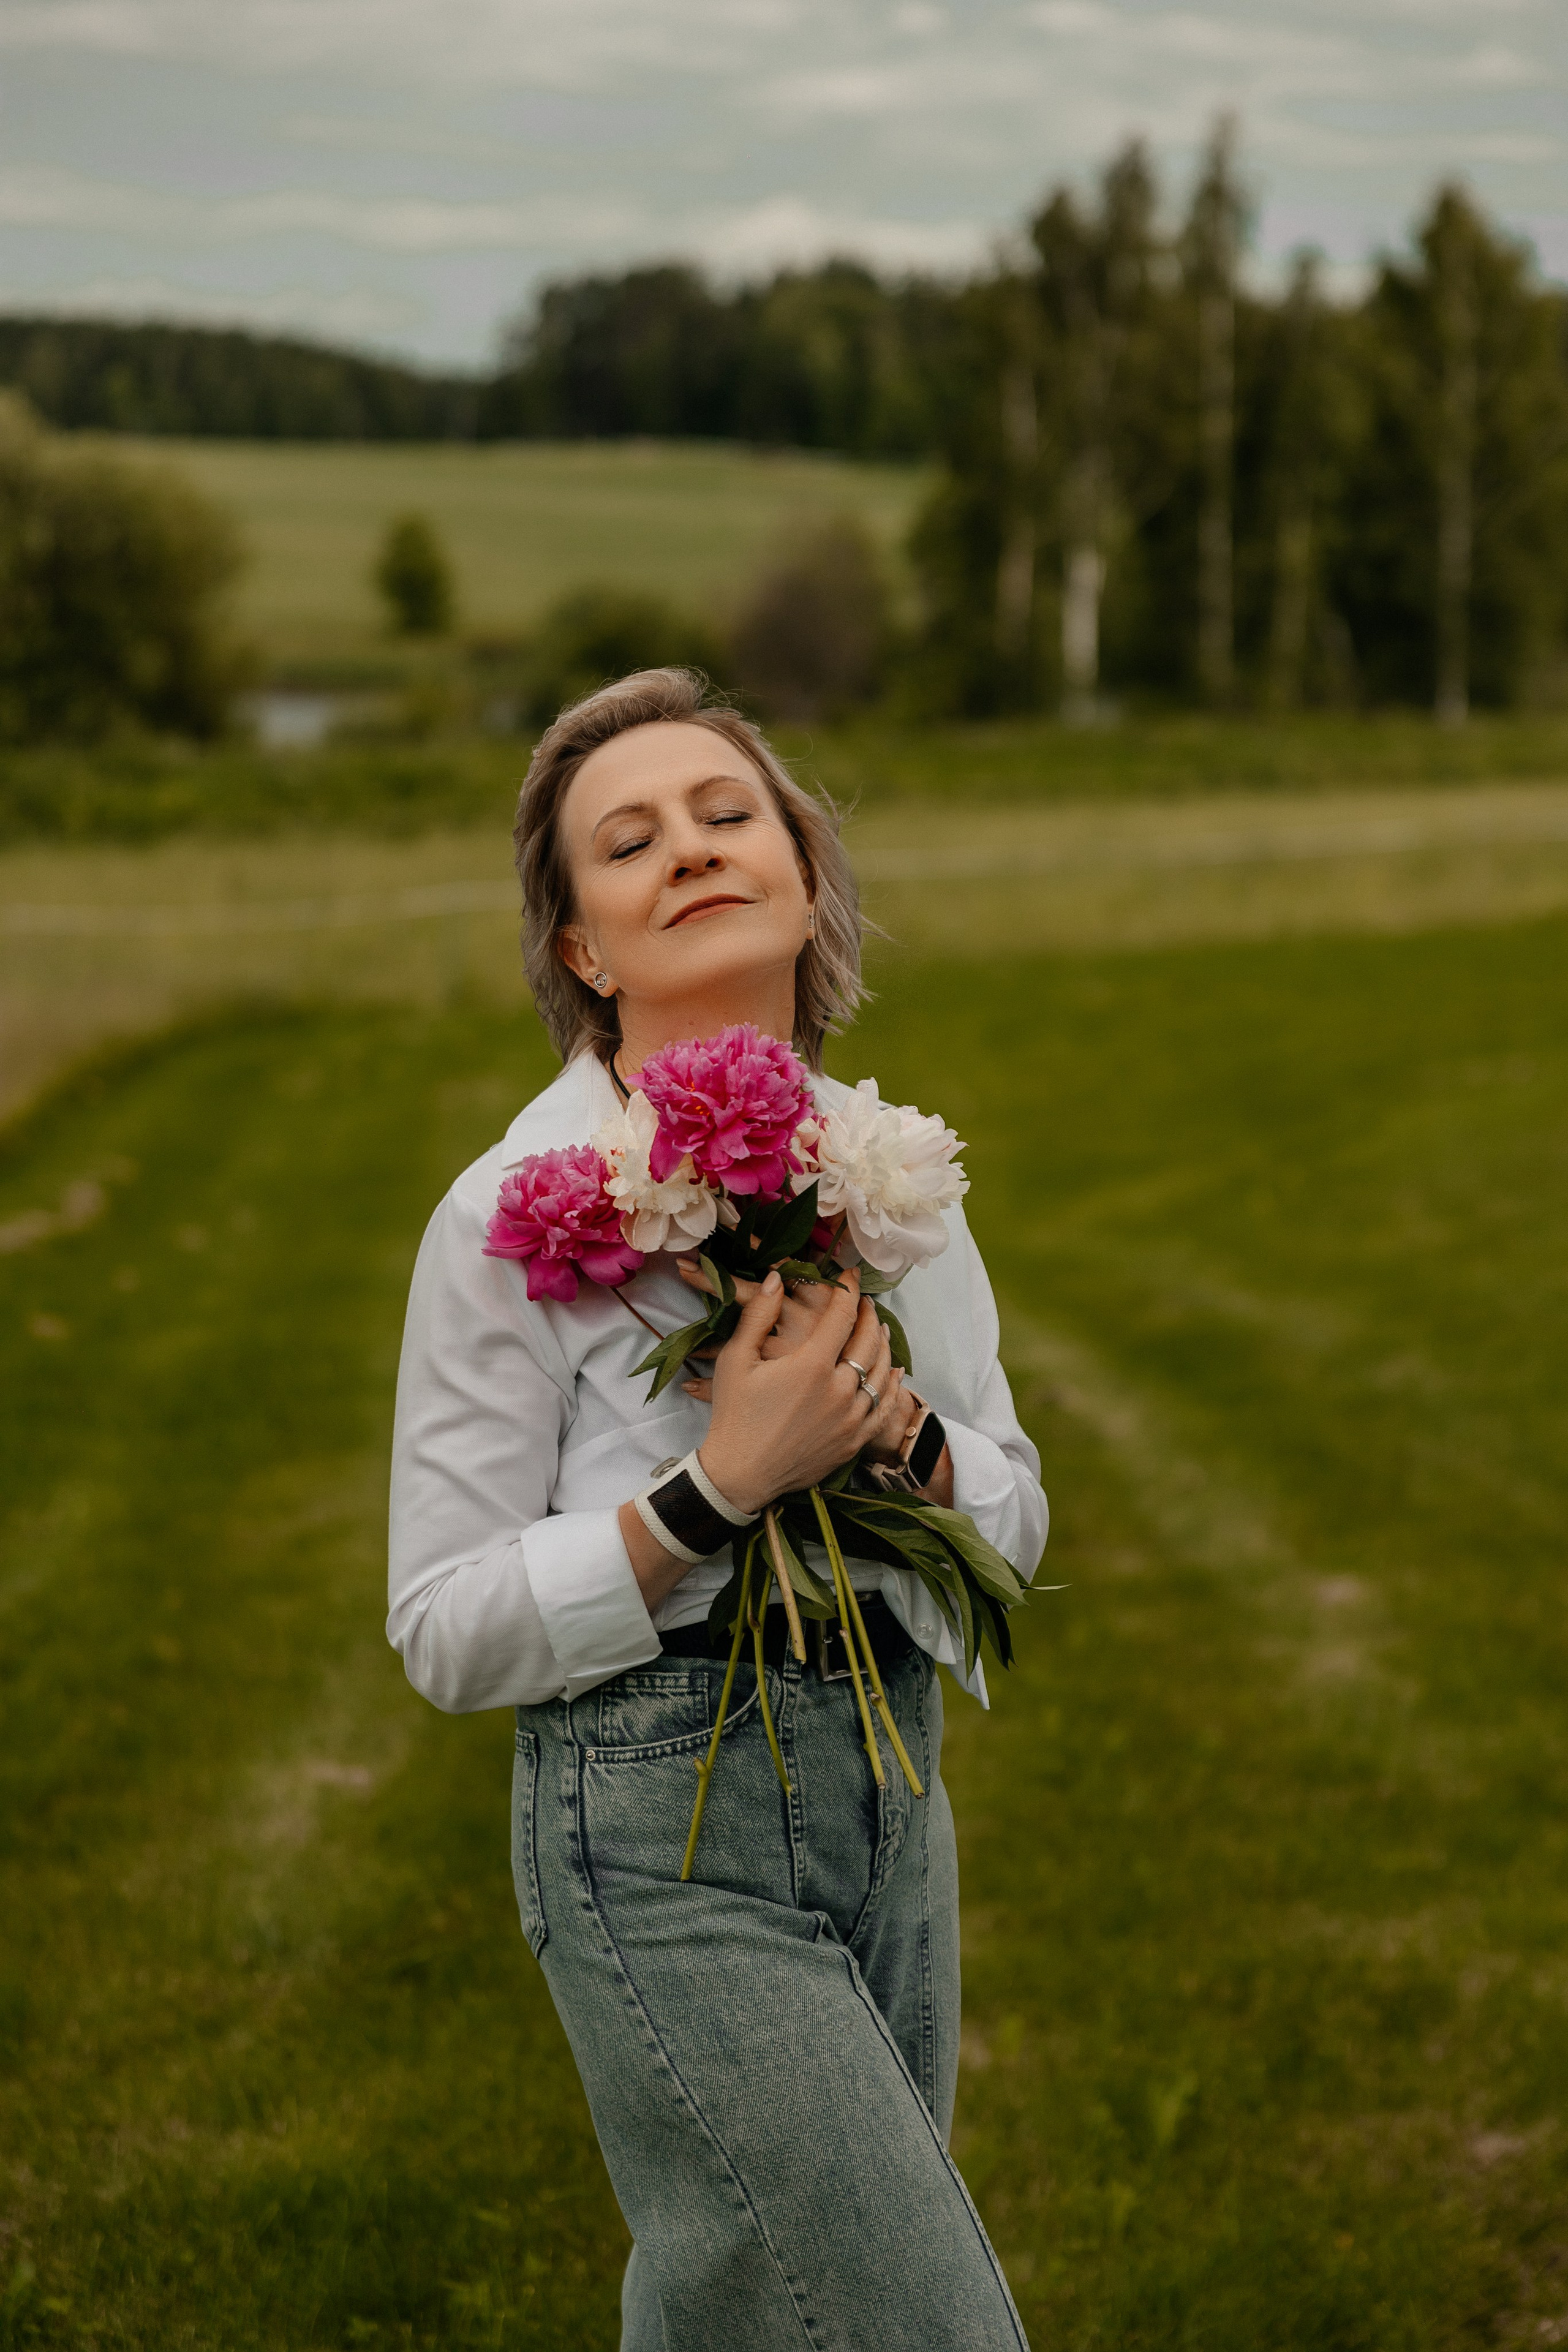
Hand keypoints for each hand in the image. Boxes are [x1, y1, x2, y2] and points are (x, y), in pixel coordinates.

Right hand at [688, 1269, 907, 1514]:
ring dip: (884, 1346)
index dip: (849, 1290)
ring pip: (882, 1374)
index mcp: (812, 1366)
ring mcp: (850, 1419)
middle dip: (869, 1316)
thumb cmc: (735, 1415)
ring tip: (881, 1330)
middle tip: (866, 1302)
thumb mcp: (736, 1359)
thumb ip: (758, 1316)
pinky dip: (892, 1386)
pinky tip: (894, 1373)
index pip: (842, 1316)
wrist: (741, 1474)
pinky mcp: (853, 1441)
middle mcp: (839, 1390)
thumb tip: (776, 1279)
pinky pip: (884, 1408)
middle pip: (868, 1342)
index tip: (850, 1275)